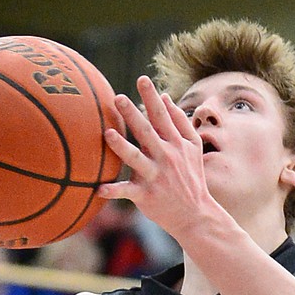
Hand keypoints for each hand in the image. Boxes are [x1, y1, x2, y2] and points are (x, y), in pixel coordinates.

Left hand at [99, 77, 214, 244]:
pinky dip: (114, 191)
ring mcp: (155, 176)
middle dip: (133, 114)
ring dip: (121, 146)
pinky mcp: (146, 196)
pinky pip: (127, 192)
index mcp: (176, 143)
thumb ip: (179, 121)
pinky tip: (98, 189)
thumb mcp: (193, 148)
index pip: (162, 116)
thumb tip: (164, 96)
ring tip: (107, 134)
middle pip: (147, 132)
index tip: (142, 79)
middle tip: (118, 98)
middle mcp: (166, 157)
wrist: (195, 215)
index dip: (151, 97)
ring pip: (136, 158)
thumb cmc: (191, 177)